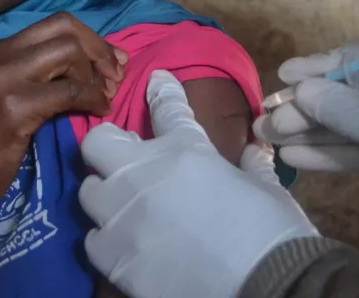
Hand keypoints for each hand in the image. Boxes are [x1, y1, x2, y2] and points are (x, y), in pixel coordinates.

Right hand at [0, 12, 127, 213]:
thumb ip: (33, 74)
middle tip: (114, 77)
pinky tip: (98, 111)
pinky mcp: (14, 107)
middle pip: (65, 29)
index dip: (91, 38)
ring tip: (102, 97)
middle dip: (99, 50)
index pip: (54, 24)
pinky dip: (91, 99)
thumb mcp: (1, 94)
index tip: (112, 61)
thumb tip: (87, 65)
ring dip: (94, 74)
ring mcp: (3, 79)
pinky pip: (69, 91)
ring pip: (68, 52)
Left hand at [79, 70, 317, 297]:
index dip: (162, 91)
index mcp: (185, 150)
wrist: (263, 286)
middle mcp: (142, 174)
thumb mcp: (268, 189)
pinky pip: (93, 239)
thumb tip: (255, 150)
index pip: (167, 107)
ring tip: (124, 206)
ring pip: (88, 191)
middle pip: (97, 143)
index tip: (157, 80)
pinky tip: (124, 245)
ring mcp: (123, 215)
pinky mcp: (113, 257)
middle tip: (126, 158)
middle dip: (108, 146)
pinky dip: (107, 239)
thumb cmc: (270, 232)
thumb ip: (255, 166)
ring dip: (106, 194)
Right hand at [255, 37, 358, 262]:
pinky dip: (331, 153)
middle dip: (311, 105)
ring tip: (267, 138)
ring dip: (313, 131)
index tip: (285, 74)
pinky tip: (295, 159)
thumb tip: (298, 90)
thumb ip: (344, 108)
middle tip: (268, 115)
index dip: (324, 64)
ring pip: (354, 122)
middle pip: (356, 91)